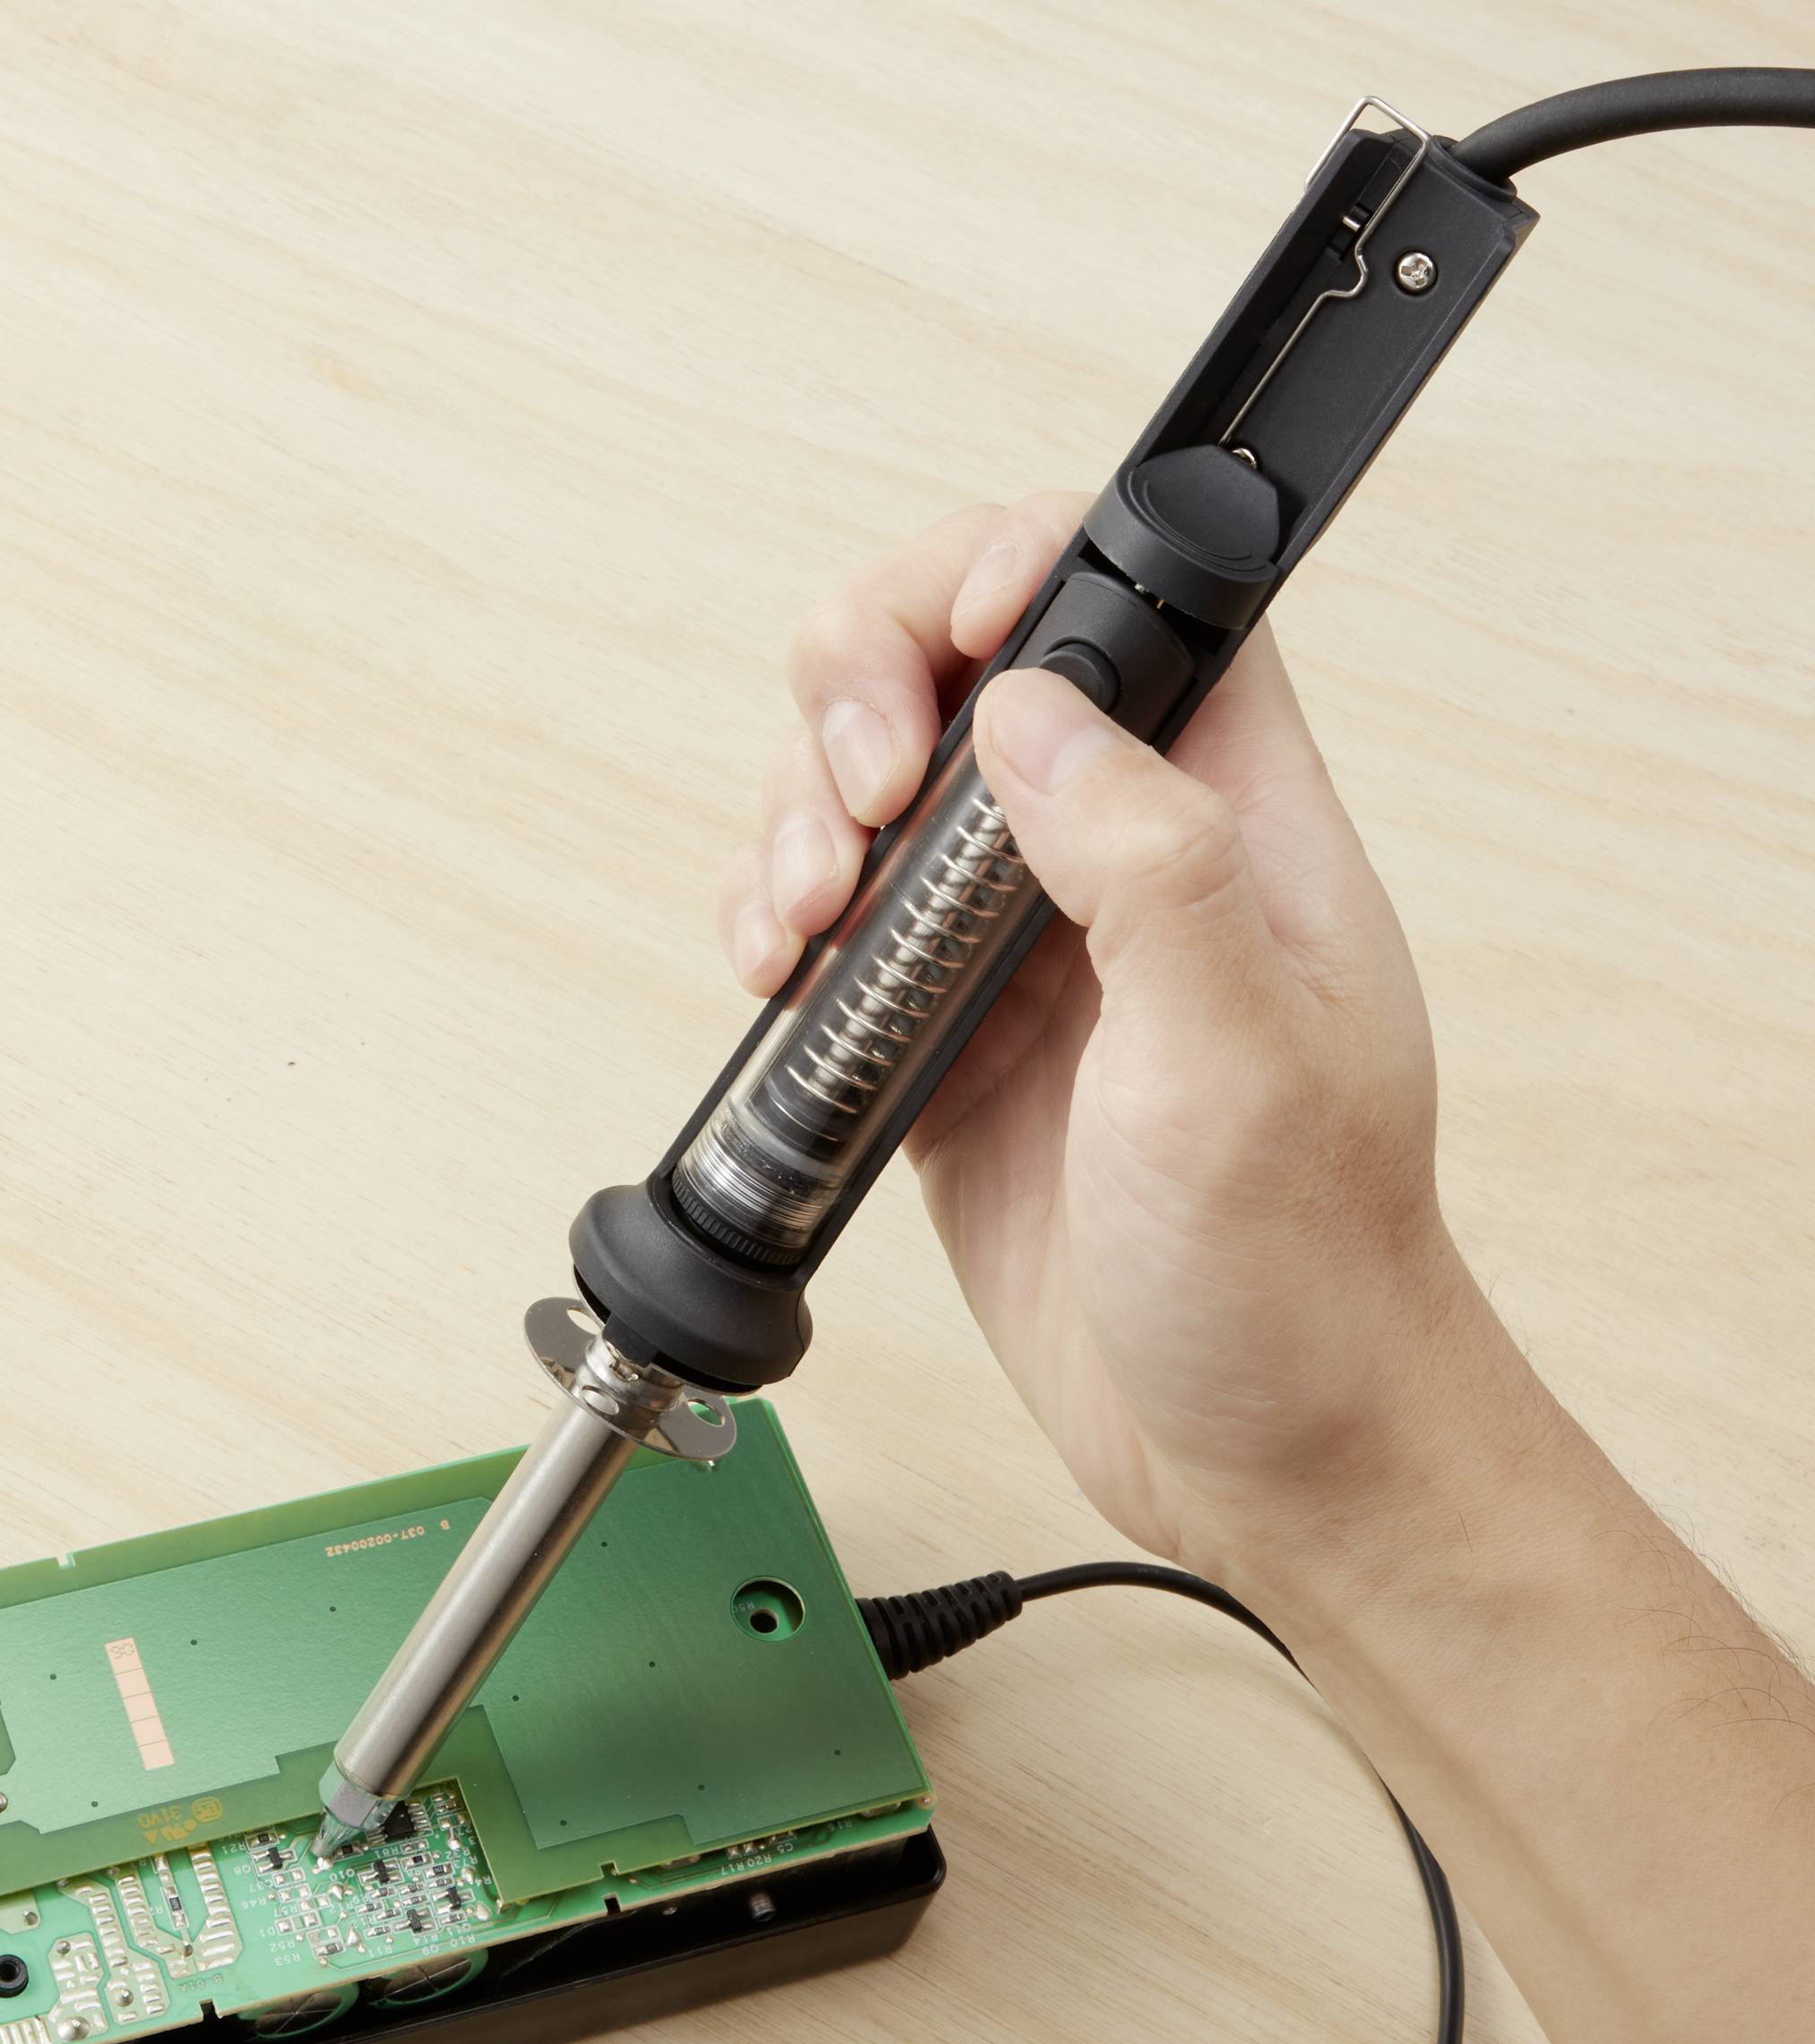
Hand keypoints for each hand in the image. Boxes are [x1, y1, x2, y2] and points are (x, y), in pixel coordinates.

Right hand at [721, 496, 1481, 1575]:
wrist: (1257, 1452)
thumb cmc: (1296, 1275)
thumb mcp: (1241, 1067)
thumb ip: (1150, 866)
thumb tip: (1030, 711)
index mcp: (1229, 821)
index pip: (1130, 596)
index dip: (1020, 565)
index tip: (950, 642)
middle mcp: (1118, 856)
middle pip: (959, 658)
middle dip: (862, 684)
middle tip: (855, 805)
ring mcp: (1019, 944)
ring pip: (870, 782)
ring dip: (797, 812)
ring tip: (803, 916)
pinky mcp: (943, 1034)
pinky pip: (831, 922)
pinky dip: (772, 918)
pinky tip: (779, 974)